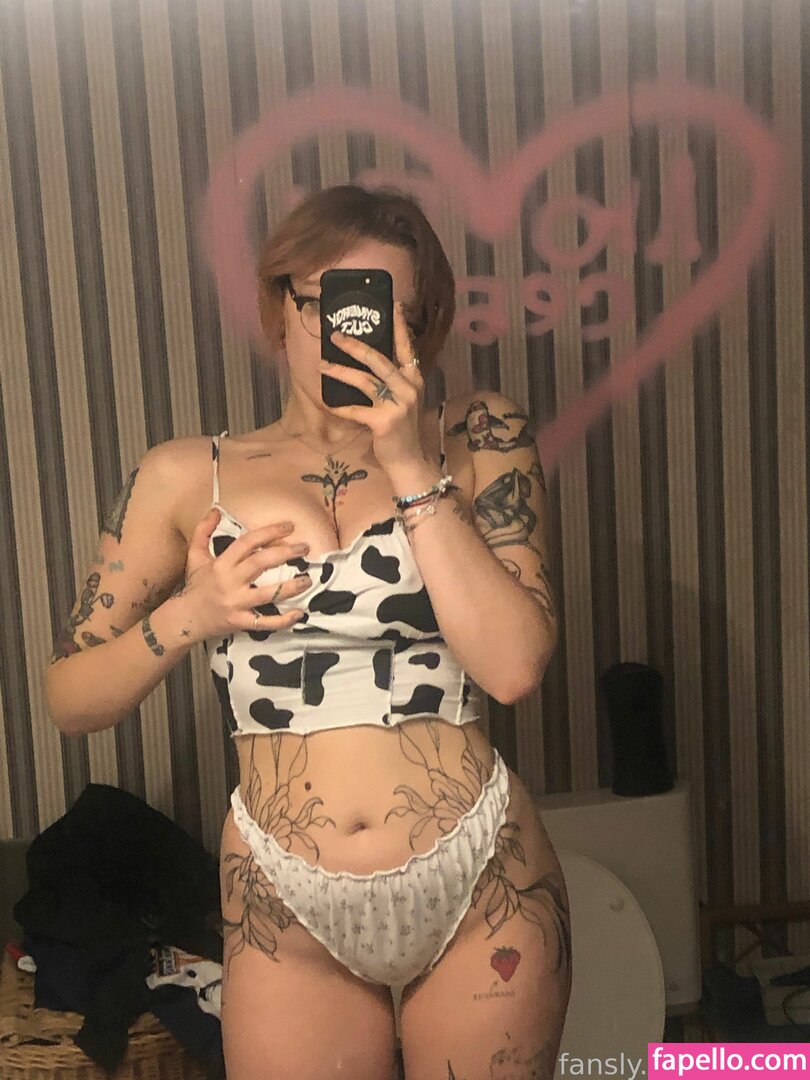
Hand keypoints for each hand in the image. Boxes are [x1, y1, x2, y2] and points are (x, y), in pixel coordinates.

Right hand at [176, 509, 311, 641]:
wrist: (185, 619)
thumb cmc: (195, 586)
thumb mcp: (195, 556)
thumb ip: (203, 531)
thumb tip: (216, 510)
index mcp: (221, 564)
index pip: (247, 543)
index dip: (269, 532)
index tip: (289, 526)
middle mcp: (229, 582)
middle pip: (259, 564)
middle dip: (284, 553)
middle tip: (304, 548)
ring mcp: (236, 604)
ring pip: (266, 594)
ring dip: (290, 587)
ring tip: (308, 580)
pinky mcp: (240, 622)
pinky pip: (265, 622)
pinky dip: (283, 620)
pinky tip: (299, 613)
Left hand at [317, 301, 425, 471]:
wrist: (408, 460)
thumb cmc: (401, 429)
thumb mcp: (403, 399)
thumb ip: (393, 380)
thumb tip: (367, 359)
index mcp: (414, 378)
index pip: (406, 347)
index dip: (399, 326)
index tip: (393, 304)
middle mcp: (408, 388)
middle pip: (379, 359)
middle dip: (355, 345)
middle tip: (336, 335)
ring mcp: (398, 405)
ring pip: (364, 381)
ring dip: (340, 371)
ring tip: (322, 365)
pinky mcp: (384, 422)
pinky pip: (356, 410)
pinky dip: (341, 407)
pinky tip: (328, 403)